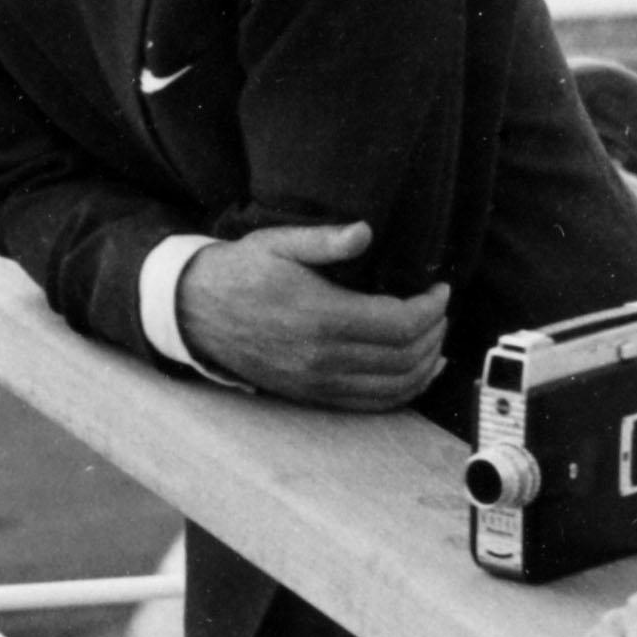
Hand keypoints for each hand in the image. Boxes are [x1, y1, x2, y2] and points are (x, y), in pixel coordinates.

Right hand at [176, 222, 449, 407]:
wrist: (196, 312)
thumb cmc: (241, 272)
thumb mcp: (278, 243)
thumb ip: (326, 240)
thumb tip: (367, 232)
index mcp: (322, 316)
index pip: (401, 324)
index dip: (432, 308)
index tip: (440, 289)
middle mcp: (323, 357)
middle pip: (405, 357)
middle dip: (434, 333)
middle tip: (440, 309)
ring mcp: (317, 382)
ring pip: (394, 386)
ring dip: (426, 364)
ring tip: (435, 337)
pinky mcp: (312, 395)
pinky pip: (371, 404)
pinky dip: (404, 392)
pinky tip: (420, 373)